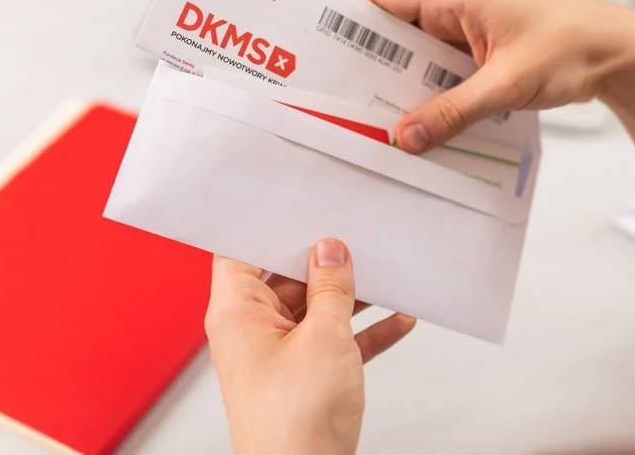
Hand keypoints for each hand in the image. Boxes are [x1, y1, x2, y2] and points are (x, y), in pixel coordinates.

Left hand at [205, 239, 415, 454]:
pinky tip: (396, 321)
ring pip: (315, 309)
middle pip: (286, 277)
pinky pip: (335, 341)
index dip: (269, 227)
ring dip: (350, 297)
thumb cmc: (293, 425)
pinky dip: (363, 332)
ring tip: (383, 275)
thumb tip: (331, 252)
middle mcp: (252, 331)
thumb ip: (331, 289)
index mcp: (237, 313)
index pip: (241, 251)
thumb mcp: (324, 338)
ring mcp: (279, 354)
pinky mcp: (304, 377)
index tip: (303, 210)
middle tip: (354, 240)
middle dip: (322, 261)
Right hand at [360, 0, 634, 152]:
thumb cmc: (572, 44)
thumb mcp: (507, 82)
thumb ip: (454, 111)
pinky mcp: (480, 62)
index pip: (378, 5)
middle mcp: (452, 14)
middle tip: (342, 110)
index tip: (318, 62)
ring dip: (403, 94)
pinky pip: (443, 82)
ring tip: (376, 129)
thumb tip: (406, 137)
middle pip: (392, 41)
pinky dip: (432, 103)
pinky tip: (422, 132)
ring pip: (417, 66)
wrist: (618, 53)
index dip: (344, 29)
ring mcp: (466, 39)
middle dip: (370, 74)